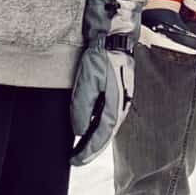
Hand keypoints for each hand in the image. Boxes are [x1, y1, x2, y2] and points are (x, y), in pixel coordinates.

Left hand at [71, 36, 135, 165]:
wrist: (114, 32)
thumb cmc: (103, 55)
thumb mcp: (88, 81)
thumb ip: (83, 107)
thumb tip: (79, 131)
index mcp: (116, 105)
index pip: (101, 136)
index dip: (88, 151)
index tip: (75, 161)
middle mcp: (120, 104)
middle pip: (105, 133)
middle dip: (91, 148)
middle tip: (75, 158)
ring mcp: (119, 96)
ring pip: (105, 124)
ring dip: (93, 136)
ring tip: (79, 146)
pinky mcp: (115, 88)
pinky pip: (105, 112)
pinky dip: (95, 122)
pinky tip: (86, 123)